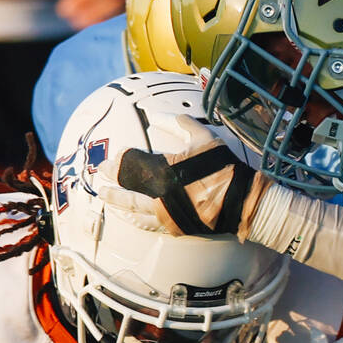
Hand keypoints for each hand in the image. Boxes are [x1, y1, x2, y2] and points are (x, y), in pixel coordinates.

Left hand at [97, 113, 262, 236]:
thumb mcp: (204, 139)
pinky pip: (148, 224)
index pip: (134, 164)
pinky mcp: (173, 227)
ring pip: (134, 208)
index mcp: (165, 170)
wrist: (242, 202)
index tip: (111, 159)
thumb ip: (180, 124)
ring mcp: (165, 213)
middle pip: (128, 186)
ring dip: (118, 201)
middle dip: (113, 180)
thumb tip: (160, 115)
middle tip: (100, 175)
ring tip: (105, 197)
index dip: (120, 161)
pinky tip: (127, 217)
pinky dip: (135, 219)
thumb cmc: (225, 169)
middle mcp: (160, 194)